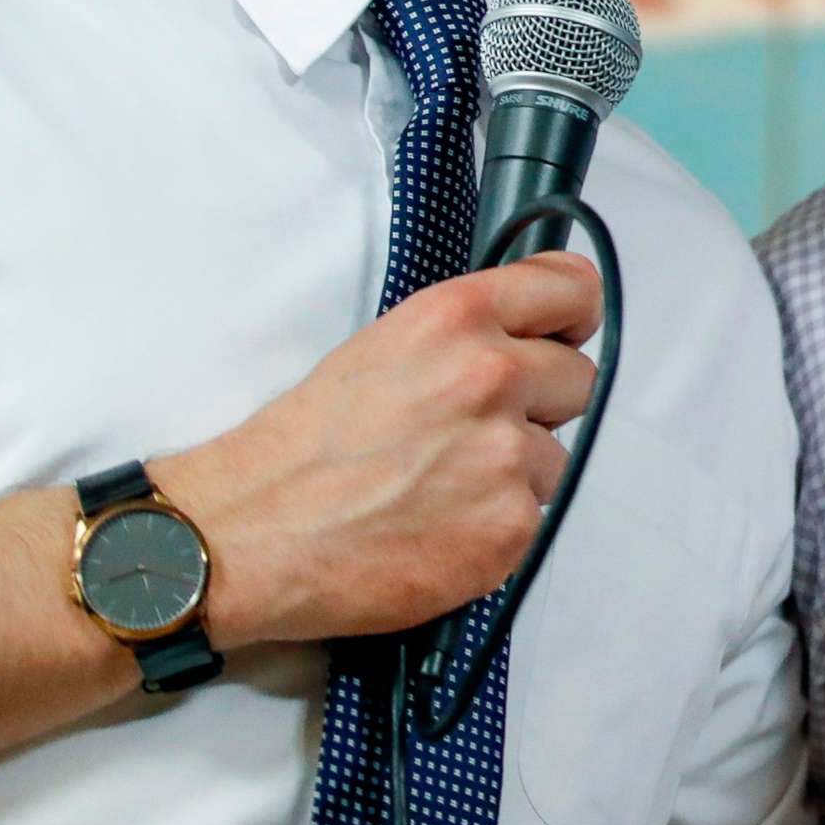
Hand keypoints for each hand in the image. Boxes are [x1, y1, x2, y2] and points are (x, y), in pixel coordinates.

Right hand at [154, 252, 600, 647]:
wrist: (247, 535)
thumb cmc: (300, 448)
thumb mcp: (382, 347)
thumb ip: (464, 337)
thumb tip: (525, 340)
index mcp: (457, 318)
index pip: (573, 290)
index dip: (571, 317)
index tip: (564, 333)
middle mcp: (490, 375)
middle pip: (577, 378)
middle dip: (539, 404)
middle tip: (477, 432)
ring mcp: (506, 454)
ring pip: (556, 456)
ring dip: (517, 473)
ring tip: (442, 488)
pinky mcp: (509, 526)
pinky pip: (534, 516)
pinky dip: (497, 525)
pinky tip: (440, 527)